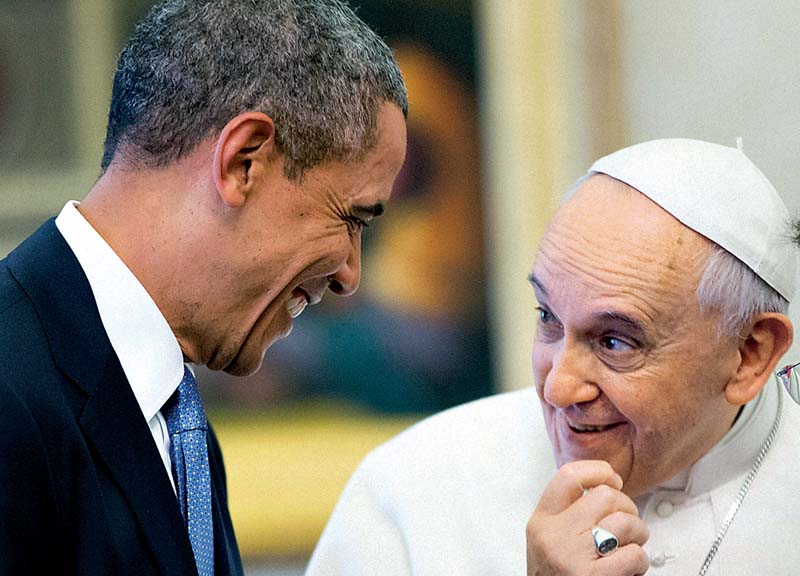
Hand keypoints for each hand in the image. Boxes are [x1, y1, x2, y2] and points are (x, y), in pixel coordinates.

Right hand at [526, 460, 649, 575]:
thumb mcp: (547, 541)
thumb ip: (567, 515)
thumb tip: (607, 490)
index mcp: (541, 522)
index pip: (568, 477)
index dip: (598, 471)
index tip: (612, 479)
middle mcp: (554, 536)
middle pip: (604, 496)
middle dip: (627, 507)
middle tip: (628, 523)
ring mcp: (572, 558)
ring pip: (624, 522)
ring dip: (638, 533)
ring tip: (632, 546)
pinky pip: (633, 555)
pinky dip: (640, 560)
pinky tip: (631, 568)